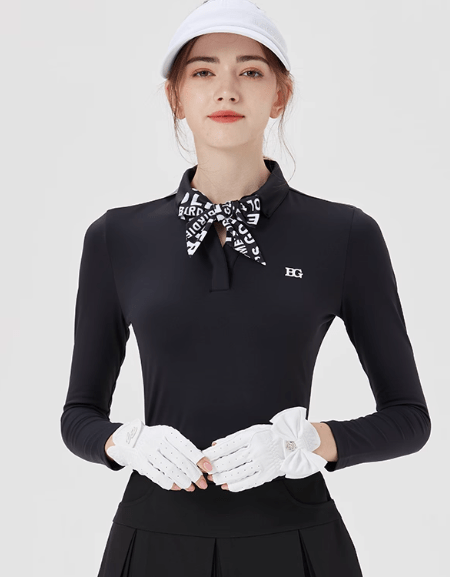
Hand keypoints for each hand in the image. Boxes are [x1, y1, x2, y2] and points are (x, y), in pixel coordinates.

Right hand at [106, 419, 212, 490]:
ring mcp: (148, 452)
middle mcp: (158, 441)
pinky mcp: (140, 463)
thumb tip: (201, 462)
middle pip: (180, 460)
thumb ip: (181, 447)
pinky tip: (176, 487)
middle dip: (194, 474)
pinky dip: (169, 484)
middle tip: (202, 483)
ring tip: (191, 487)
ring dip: (183, 481)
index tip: (208, 468)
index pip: (187, 446)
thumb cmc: (154, 439)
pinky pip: (157, 476)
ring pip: (170, 470)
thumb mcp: (167, 436)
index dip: (199, 458)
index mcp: (168, 433)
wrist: (129, 439)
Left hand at [202, 407, 327, 492]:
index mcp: (250, 436)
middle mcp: (255, 449)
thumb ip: (234, 438)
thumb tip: (215, 444)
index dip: (213, 453)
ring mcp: (261, 462)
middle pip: (229, 461)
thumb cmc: (271, 435)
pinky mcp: (266, 474)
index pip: (226, 446)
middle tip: (205, 471)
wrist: (295, 443)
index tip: (203, 457)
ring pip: (237, 473)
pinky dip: (236, 485)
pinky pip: (248, 482)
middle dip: (215, 467)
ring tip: (214, 479)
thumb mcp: (252, 430)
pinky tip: (227, 486)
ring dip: (223, 477)